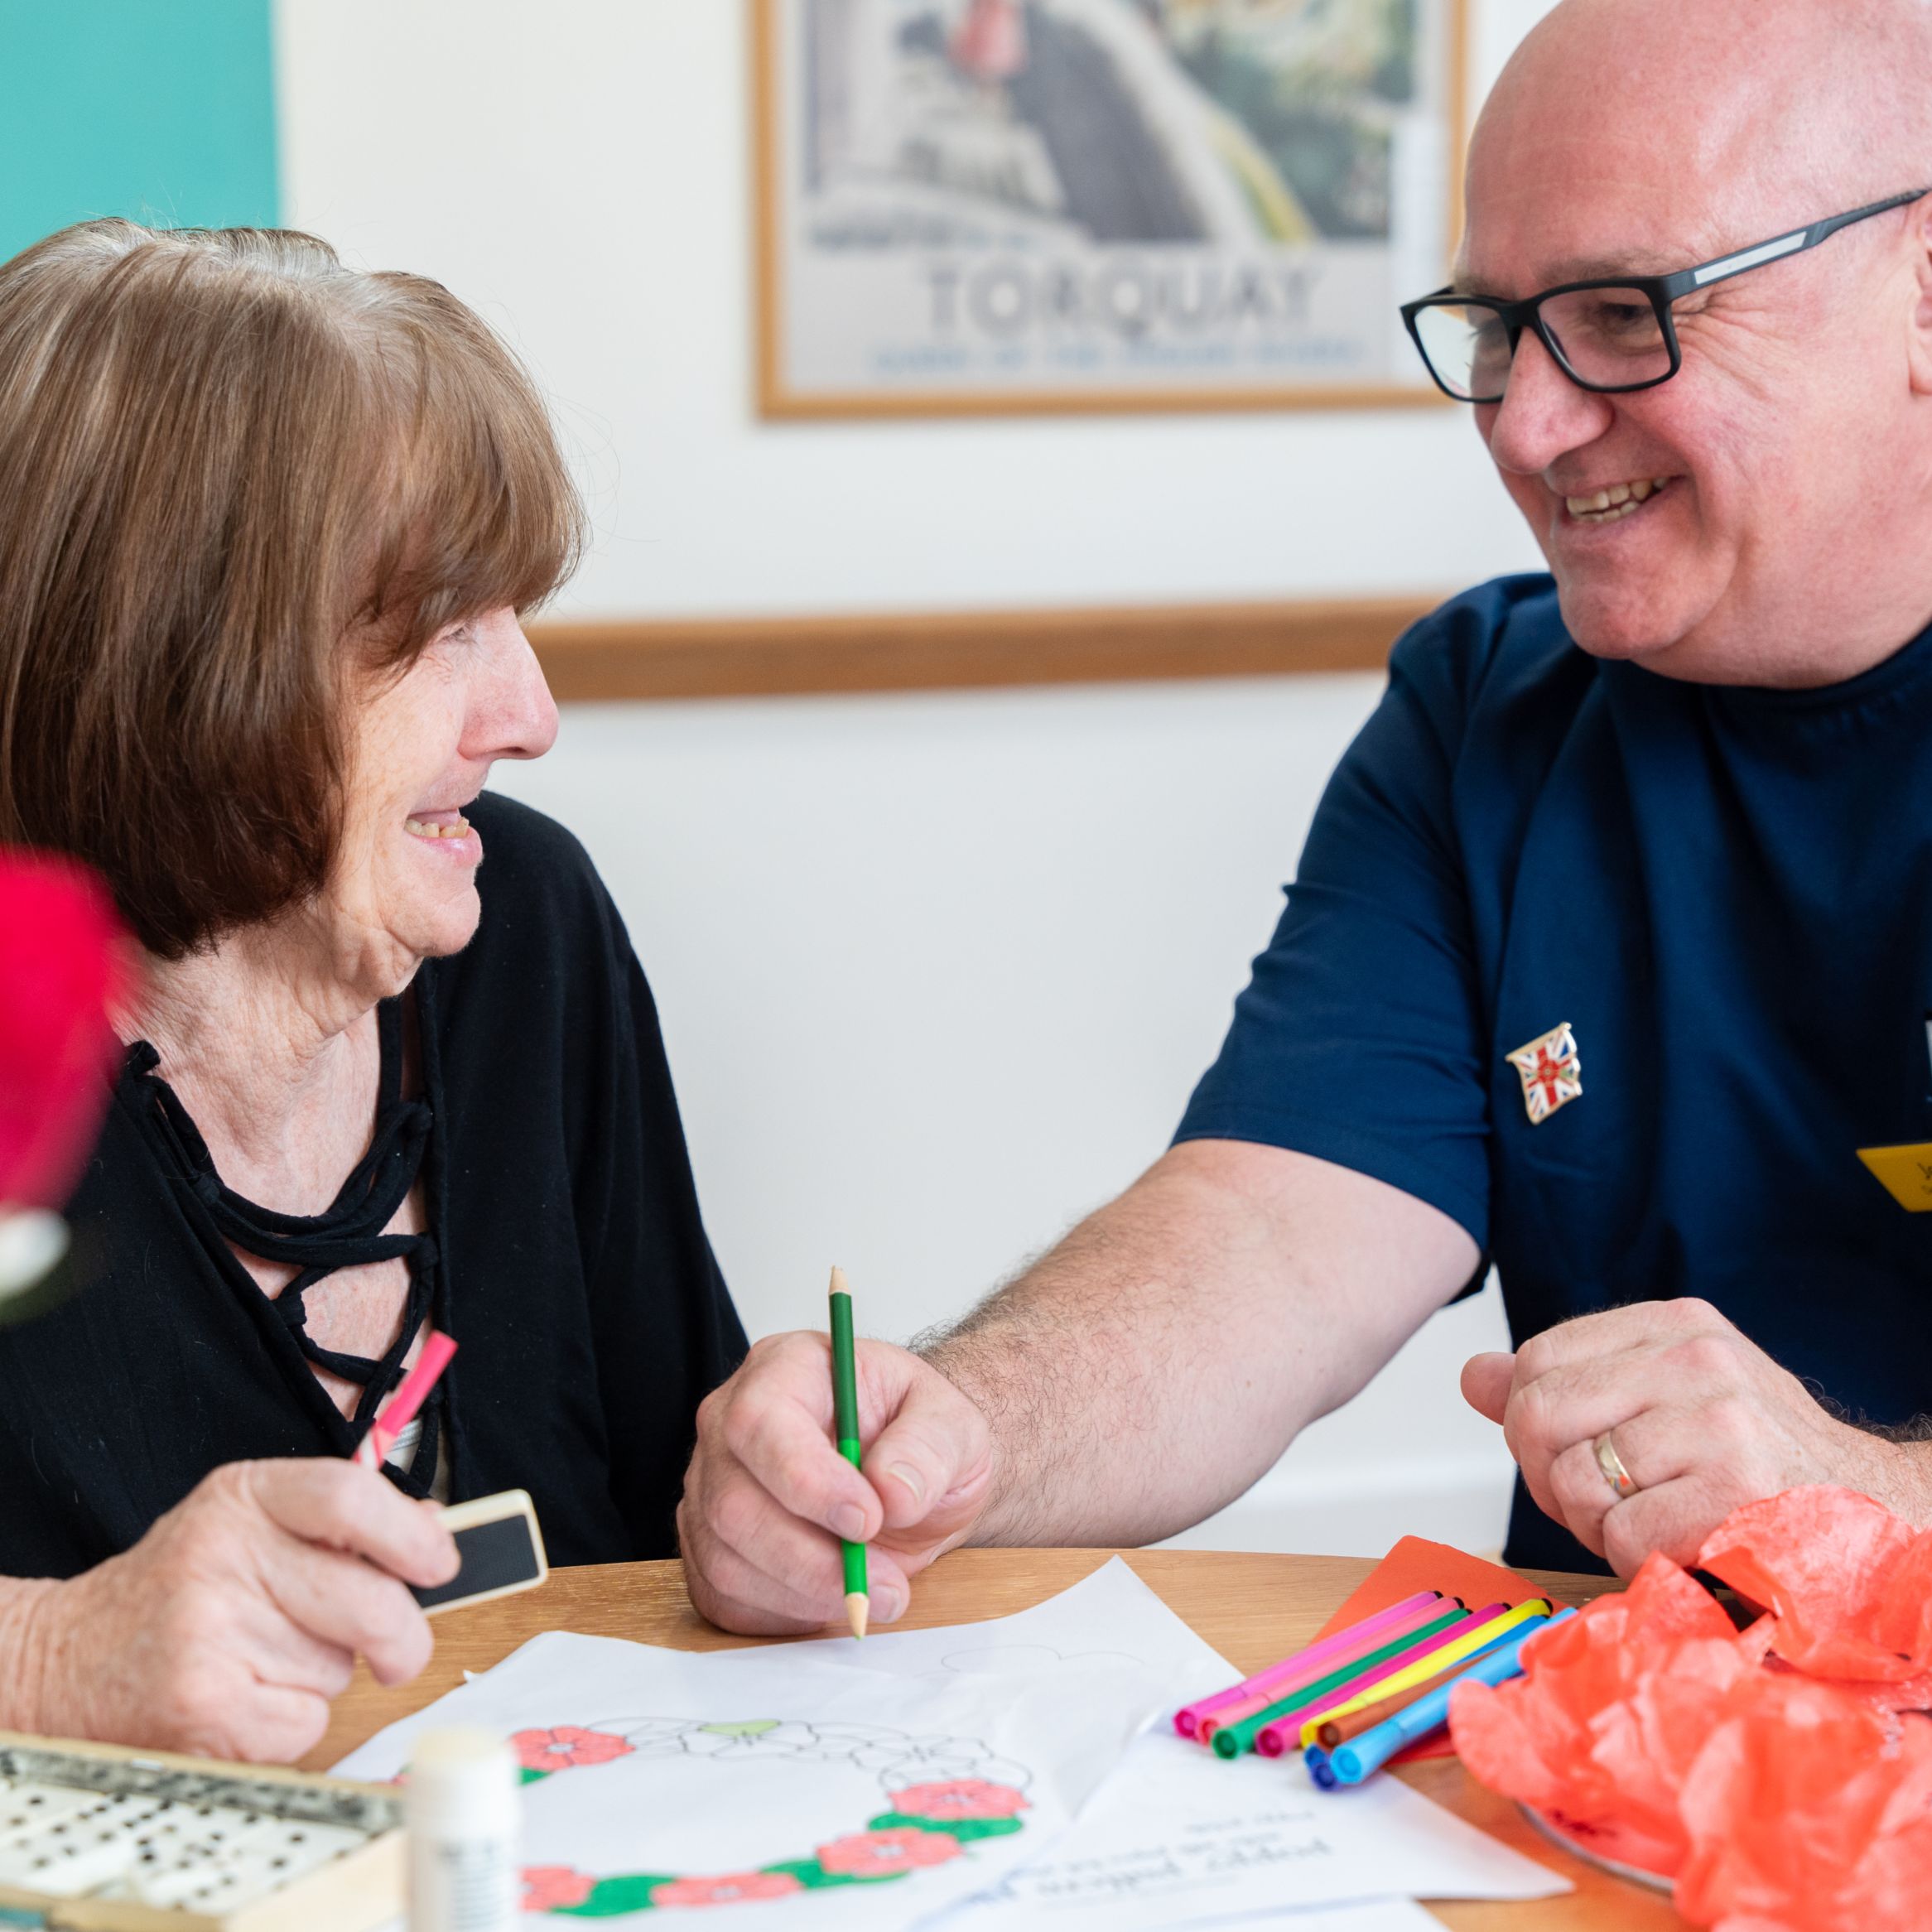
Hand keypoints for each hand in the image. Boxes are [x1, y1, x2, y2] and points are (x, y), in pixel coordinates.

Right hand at [15, 1459, 457, 1761]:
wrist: (64, 1660)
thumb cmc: (176, 1589)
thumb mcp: (248, 1524)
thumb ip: (340, 1522)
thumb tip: (433, 1532)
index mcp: (243, 1497)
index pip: (350, 1497)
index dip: (411, 1536)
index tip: (438, 1565)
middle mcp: (223, 1555)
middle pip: (371, 1600)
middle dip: (402, 1637)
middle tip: (397, 1650)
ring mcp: (209, 1632)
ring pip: (340, 1668)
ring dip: (326, 1675)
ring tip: (262, 1659)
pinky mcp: (203, 1706)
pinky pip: (307, 1723)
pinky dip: (294, 1723)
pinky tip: (246, 1699)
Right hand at [680, 1331, 994, 1635]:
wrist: (907, 1478)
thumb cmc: (918, 1436)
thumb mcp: (953, 1423)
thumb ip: (930, 1446)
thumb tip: (892, 1492)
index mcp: (784, 1369)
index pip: (760, 1421)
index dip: (806, 1480)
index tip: (868, 1520)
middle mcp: (729, 1424)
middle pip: (733, 1503)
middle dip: (812, 1559)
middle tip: (885, 1585)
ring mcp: (711, 1488)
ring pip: (726, 1560)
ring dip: (805, 1594)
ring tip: (874, 1594)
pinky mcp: (709, 1548)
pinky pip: (725, 1599)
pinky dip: (783, 1614)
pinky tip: (832, 1599)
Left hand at [1461, 1298, 1908, 1574]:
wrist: (1879, 1515)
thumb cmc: (1760, 1462)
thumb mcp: (1664, 1399)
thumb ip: (1566, 1385)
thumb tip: (1473, 1375)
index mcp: (1675, 1326)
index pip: (1536, 1360)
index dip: (1529, 1422)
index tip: (1569, 1454)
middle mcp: (1698, 1360)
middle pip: (1538, 1415)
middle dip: (1548, 1477)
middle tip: (1594, 1503)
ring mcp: (1721, 1422)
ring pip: (1576, 1481)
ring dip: (1595, 1526)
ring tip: (1649, 1523)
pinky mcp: (1737, 1492)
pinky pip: (1621, 1536)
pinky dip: (1634, 1559)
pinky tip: (1680, 1547)